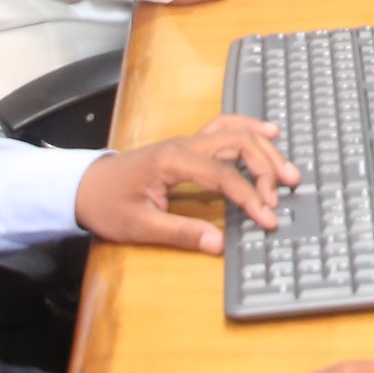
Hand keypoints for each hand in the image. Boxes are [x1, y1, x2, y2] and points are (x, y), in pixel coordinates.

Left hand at [74, 113, 294, 249]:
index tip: (267, 218)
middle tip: (282, 195)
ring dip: (264, 149)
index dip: (249, 196)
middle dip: (265, 168)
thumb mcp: (138, 226)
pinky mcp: (189, 146)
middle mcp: (184, 144)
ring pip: (236, 133)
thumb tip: (217, 244)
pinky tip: (270, 134)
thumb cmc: (108, 205)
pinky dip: (250, 129)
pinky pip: (226, 128)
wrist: (84, 186)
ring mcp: (188, 141)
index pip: (223, 174)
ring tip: (288, 170)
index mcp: (172, 162)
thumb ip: (180, 233)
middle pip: (237, 144)